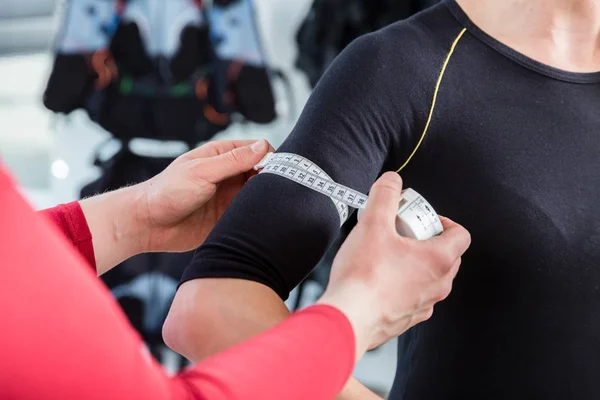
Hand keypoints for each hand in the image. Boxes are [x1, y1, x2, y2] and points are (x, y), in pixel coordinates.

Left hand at [138, 139, 273, 252]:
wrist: (149, 225)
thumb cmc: (167, 191)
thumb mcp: (203, 171)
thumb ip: (233, 160)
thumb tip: (263, 146)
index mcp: (221, 156)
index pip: (257, 150)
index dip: (270, 158)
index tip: (277, 170)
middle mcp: (228, 175)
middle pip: (261, 172)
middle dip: (272, 179)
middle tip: (276, 190)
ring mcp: (229, 196)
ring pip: (258, 194)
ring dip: (265, 198)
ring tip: (268, 205)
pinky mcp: (228, 217)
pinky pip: (249, 214)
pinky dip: (257, 215)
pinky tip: (262, 219)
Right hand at [318, 172, 470, 359]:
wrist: (348, 317)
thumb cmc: (364, 275)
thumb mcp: (372, 224)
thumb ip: (384, 196)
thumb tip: (392, 180)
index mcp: (438, 260)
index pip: (460, 235)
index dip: (444, 221)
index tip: (423, 219)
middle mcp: (438, 285)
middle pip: (447, 256)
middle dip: (428, 241)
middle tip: (403, 234)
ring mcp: (424, 305)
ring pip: (431, 278)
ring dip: (416, 264)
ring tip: (388, 256)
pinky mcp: (407, 319)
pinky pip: (414, 297)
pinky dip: (403, 285)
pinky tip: (380, 280)